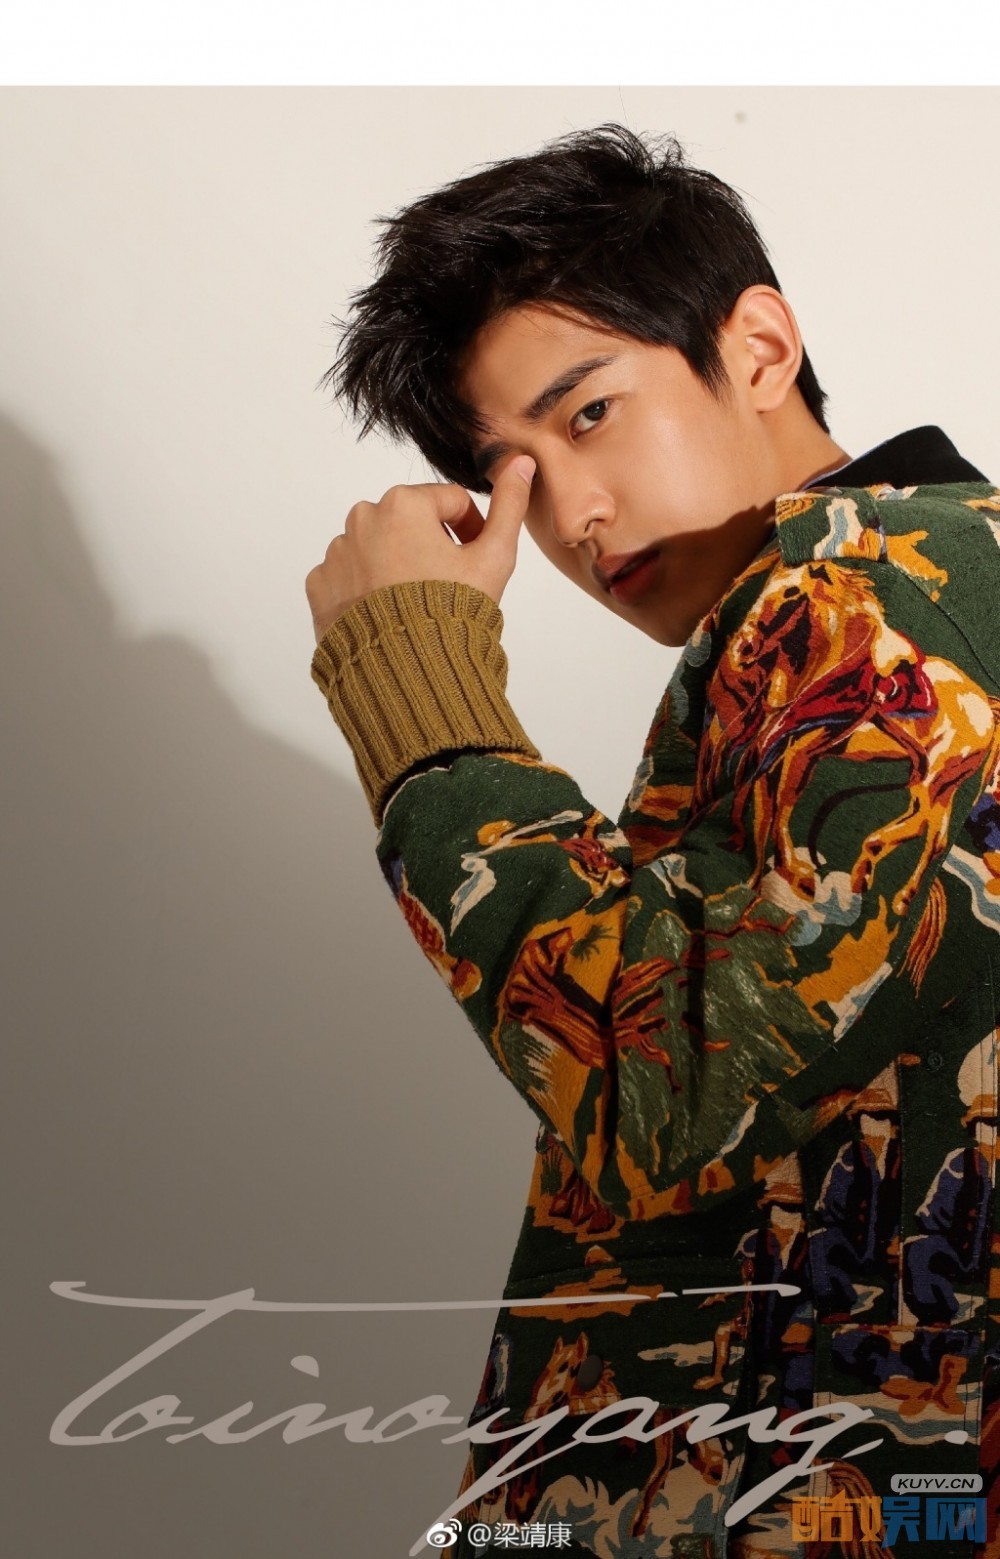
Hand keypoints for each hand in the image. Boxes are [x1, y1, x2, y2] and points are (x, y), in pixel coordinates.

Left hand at [305, 455, 535, 644]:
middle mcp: (362, 519)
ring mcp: (336, 553)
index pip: (449, 503)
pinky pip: (349, 576)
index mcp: (403, 503)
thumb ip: (510, 505)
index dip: (471, 530)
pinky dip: (366, 588)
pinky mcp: (320, 586)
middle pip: (410, 523)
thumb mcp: (494, 557)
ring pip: (378, 548)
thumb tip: (521, 462)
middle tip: (446, 586)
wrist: (407, 672)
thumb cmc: (454, 612)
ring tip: (415, 603)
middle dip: (431, 546)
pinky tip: (387, 614)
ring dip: (397, 565)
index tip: (476, 562)